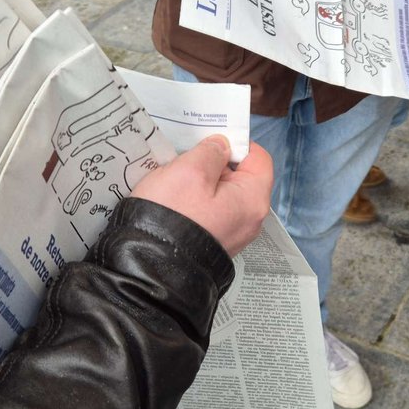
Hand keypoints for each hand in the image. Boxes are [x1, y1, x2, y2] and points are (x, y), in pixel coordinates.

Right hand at [132, 136, 272, 256]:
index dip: (236, 143)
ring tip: (176, 182)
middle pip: (240, 177)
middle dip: (215, 164)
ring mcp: (232, 234)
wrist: (150, 268)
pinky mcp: (214, 243)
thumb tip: (222, 146)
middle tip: (186, 161)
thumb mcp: (190, 170)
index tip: (209, 140)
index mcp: (253, 199)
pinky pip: (210, 212)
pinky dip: (195, 202)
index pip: (258, 157)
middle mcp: (250, 219)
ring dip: (201, 183)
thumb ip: (211, 151)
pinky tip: (175, 202)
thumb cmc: (173, 216)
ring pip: (222, 194)